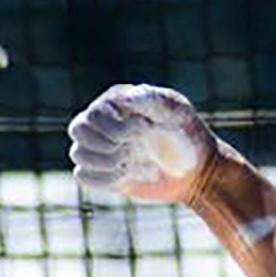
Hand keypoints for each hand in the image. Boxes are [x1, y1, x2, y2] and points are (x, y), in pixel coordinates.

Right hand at [67, 84, 230, 202]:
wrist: (197, 172)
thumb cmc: (189, 136)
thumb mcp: (177, 111)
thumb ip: (153, 99)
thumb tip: (126, 97)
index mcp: (117, 101)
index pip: (93, 114)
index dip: (116, 128)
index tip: (146, 130)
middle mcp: (104, 121)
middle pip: (78, 130)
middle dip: (105, 144)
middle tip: (131, 149)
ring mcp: (102, 147)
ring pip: (78, 154)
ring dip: (106, 162)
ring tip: (131, 162)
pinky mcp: (104, 172)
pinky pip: (83, 175)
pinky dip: (103, 178)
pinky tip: (127, 175)